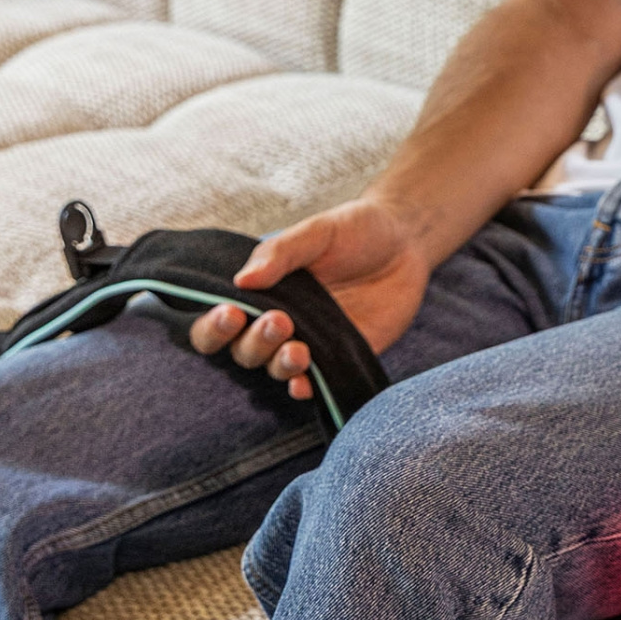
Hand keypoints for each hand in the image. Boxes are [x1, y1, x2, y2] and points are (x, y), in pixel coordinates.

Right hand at [189, 195, 430, 398]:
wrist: (407, 244)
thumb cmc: (354, 231)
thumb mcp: (318, 232)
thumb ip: (280, 253)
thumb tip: (241, 281)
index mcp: (260, 291)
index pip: (218, 320)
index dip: (213, 326)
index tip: (231, 313)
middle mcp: (276, 322)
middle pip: (242, 350)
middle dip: (253, 342)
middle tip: (280, 321)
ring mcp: (307, 343)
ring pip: (274, 368)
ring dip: (279, 364)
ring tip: (299, 349)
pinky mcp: (338, 359)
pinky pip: (313, 383)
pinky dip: (304, 388)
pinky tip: (304, 384)